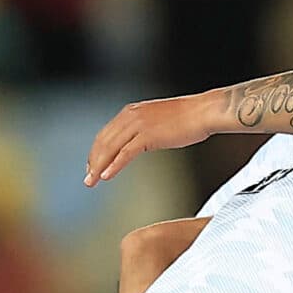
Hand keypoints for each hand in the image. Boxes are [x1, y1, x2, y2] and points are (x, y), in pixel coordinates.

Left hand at [86, 93, 218, 184]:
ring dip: (98, 166)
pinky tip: (106, 176)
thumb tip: (145, 140)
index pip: (106, 133)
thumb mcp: (160, 119)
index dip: (96, 151)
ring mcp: (138, 125)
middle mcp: (130, 116)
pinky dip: (114, 165)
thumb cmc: (190, 117)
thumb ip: (147, 128)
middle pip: (103, 141)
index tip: (93, 165)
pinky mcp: (147, 136)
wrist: (204, 112)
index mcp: (132, 111)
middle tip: (88, 178)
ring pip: (110, 148)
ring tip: (92, 181)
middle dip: (93, 161)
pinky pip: (125, 153)